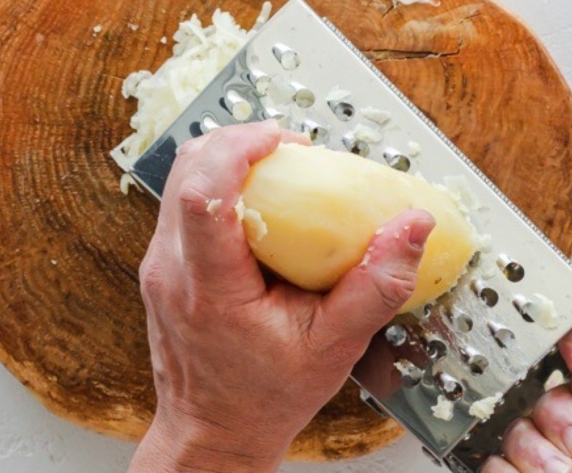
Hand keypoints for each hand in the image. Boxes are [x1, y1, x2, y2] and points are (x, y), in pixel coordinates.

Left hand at [128, 120, 435, 471]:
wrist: (214, 433)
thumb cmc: (266, 397)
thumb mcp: (335, 347)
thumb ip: (377, 286)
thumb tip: (412, 227)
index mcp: (209, 288)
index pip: (202, 195)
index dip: (238, 149)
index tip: (280, 139)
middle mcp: (170, 270)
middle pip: (186, 171)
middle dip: (237, 142)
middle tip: (288, 150)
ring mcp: (159, 267)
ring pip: (179, 181)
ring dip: (226, 161)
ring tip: (277, 171)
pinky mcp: (162, 267)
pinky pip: (181, 205)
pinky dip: (219, 187)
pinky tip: (259, 207)